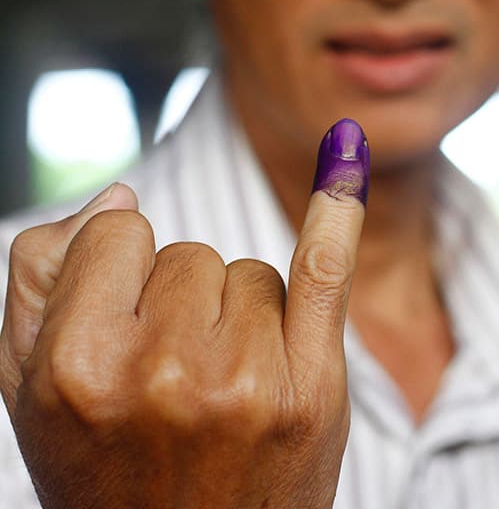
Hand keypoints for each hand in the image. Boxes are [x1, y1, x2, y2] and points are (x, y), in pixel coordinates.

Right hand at [0, 118, 368, 508]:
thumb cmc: (101, 468)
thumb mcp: (27, 385)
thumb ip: (41, 275)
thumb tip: (119, 195)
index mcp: (79, 365)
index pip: (120, 233)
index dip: (120, 274)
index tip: (122, 333)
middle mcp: (164, 374)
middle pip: (190, 252)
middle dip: (180, 302)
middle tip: (171, 387)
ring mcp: (246, 381)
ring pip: (248, 272)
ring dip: (236, 317)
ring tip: (216, 397)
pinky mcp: (312, 391)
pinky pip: (325, 271)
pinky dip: (339, 209)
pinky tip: (346, 151)